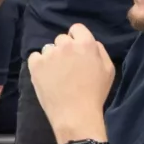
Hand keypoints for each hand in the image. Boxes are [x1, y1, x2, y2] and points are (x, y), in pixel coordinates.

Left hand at [28, 24, 114, 140]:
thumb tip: (90, 42)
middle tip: (68, 68)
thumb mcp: (108, 70)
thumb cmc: (95, 94)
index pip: (77, 28)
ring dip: (52, 58)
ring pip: (48, 49)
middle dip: (64, 50)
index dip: (77, 39)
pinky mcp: (36, 64)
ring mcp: (49, 54)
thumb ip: (100, 51)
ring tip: (56, 75)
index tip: (77, 52)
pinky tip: (46, 77)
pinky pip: (35, 57)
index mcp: (86, 43)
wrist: (75, 115)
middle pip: (62, 39)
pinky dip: (39, 65)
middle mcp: (66, 44)